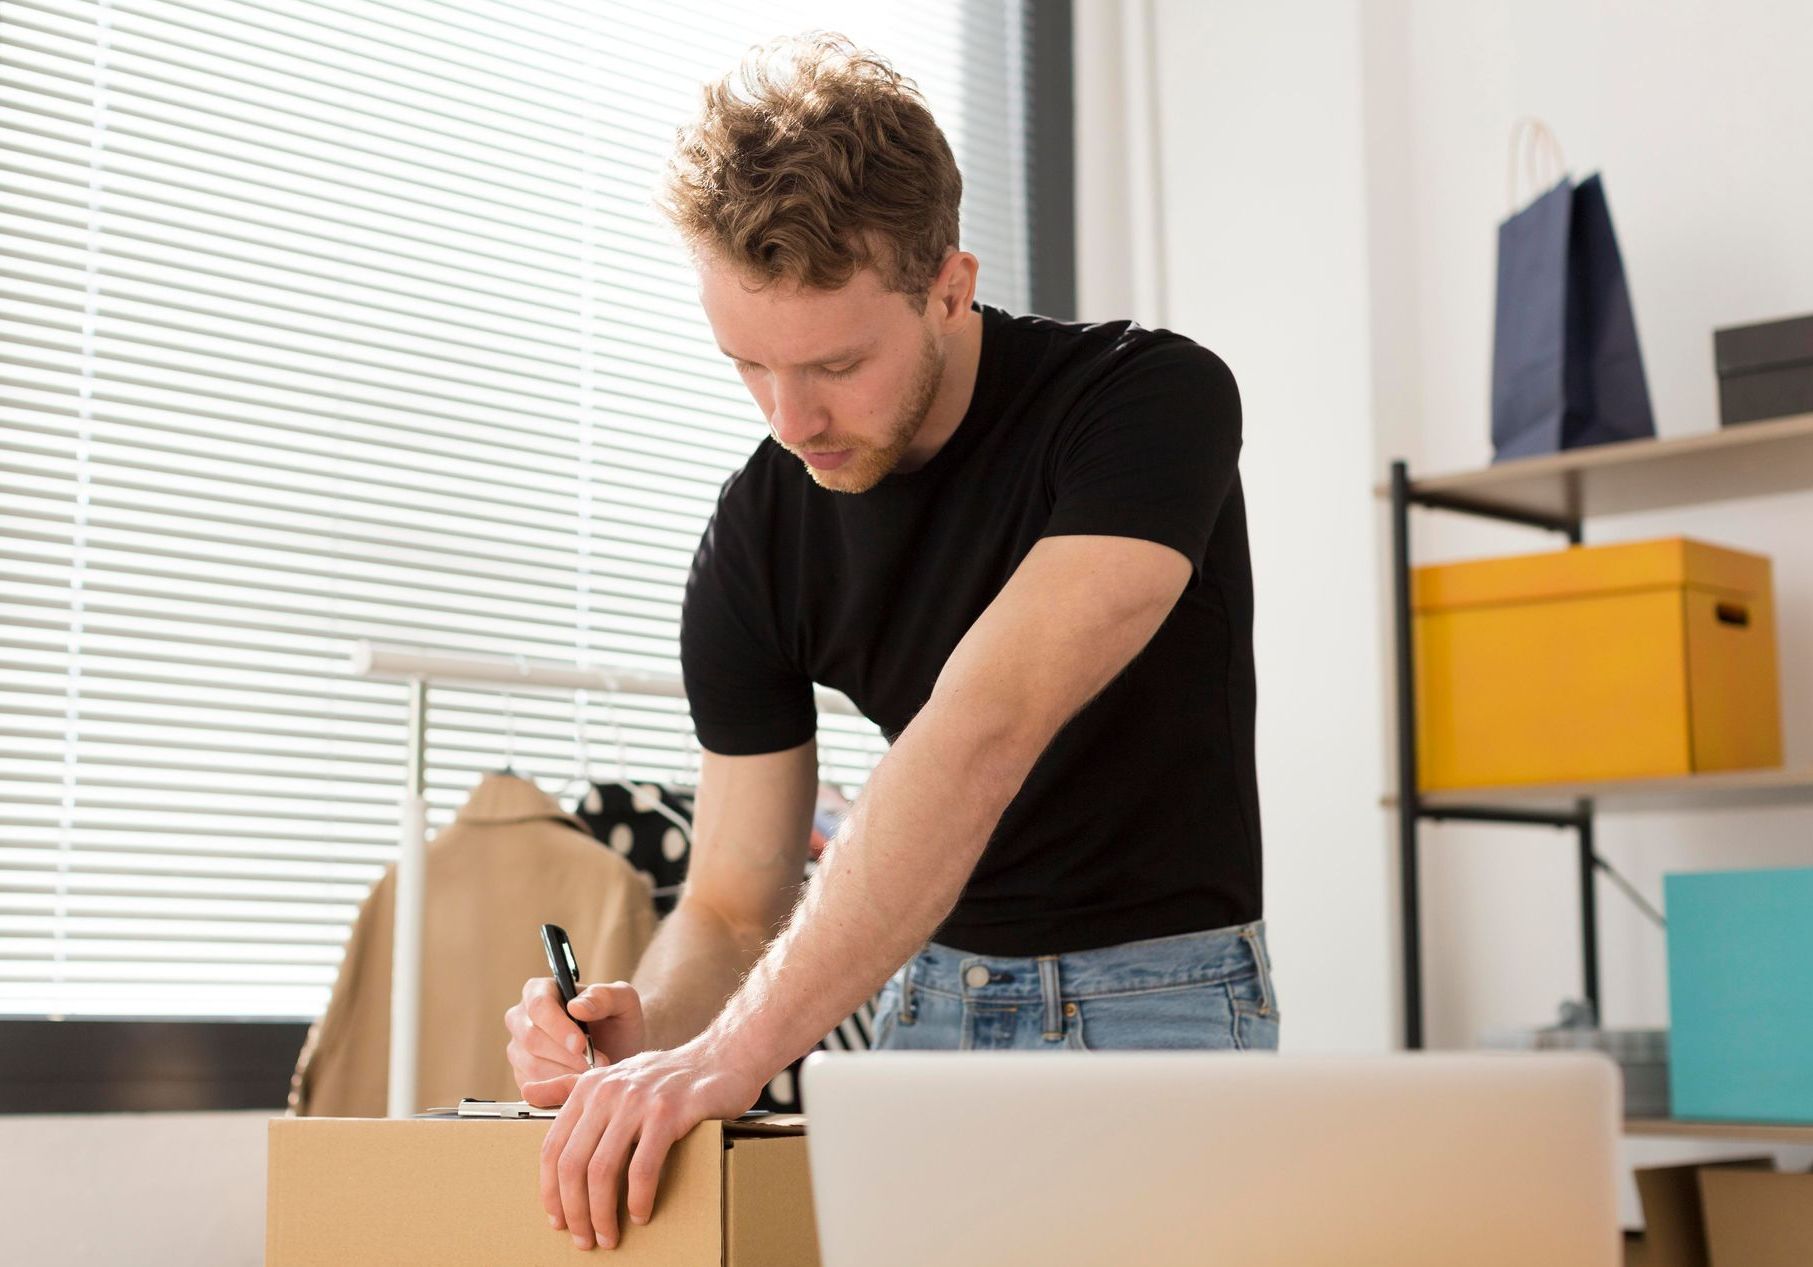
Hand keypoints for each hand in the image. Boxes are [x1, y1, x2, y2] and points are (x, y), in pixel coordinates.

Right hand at [505, 979, 647, 1100]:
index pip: (539, 1006)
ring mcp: (518, 1049)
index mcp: (539, 990)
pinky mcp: (522, 1076)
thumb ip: (604, 997)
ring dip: (566, 1073)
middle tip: (597, 1064)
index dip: (558, 1027)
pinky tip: (581, 1083)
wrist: (619, 1051)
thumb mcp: (624, 1001)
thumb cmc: (618, 1021)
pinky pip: (535, 1087)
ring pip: (532, 1065)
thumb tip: (575, 1006)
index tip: (581, 1044)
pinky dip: (560, 1088)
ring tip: (594, 1073)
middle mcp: (521, 1018)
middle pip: (532, 1038)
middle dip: (566, 1055)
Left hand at [528, 1038, 766, 1250]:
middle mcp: (607, 1091)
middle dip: (574, 1210)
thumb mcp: (614, 1075)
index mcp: (588, 1087)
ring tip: (609, 1235)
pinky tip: (641, 1213)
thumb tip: (528, 1092)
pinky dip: (638, 1198)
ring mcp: (638, 1100)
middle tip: (584, 1239)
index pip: (552, 1148)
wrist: (722, 1057)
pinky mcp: (668, 1112)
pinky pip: (642, 1167)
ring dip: (602, 1213)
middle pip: (572, 1164)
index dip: (550, 1191)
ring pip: (603, 1170)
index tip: (558, 1219)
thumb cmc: (668, 1075)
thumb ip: (570, 1086)